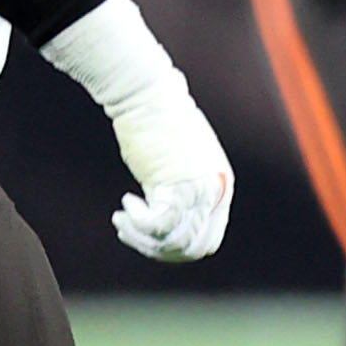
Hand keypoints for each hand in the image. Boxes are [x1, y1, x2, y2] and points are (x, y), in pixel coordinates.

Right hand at [41, 0, 235, 259]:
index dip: (177, 247)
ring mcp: (200, 190)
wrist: (148, 94)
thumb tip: (168, 215)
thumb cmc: (159, 121)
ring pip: (175, 242)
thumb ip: (182, 189)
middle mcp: (217, 192)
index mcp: (223, 187)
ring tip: (122, 221)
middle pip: (194, 247)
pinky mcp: (178, 185)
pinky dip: (138, 224)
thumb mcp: (180, 161)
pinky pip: (159, 226)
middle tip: (132, 233)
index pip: (209, 239)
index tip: (151, 236)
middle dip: (159, 250)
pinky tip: (124, 208)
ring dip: (143, 239)